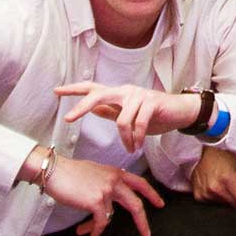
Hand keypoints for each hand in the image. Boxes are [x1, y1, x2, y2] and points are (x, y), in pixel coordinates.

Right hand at [41, 153, 164, 235]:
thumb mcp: (95, 173)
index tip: (159, 204)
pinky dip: (94, 229)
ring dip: (98, 227)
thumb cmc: (70, 174)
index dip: (151, 194)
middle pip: (135, 202)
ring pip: (111, 216)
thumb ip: (106, 183)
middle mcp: (114, 180)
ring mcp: (106, 189)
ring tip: (86, 231)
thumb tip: (109, 202)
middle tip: (147, 234)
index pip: (139, 182)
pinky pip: (101, 221)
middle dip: (142, 220)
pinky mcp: (96, 200)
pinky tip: (86, 232)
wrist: (55, 171)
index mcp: (115, 172)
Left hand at [56, 82, 203, 152]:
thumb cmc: (153, 114)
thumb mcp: (128, 115)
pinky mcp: (151, 102)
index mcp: (118, 94)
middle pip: (98, 96)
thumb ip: (110, 111)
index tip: (56, 91)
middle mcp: (126, 91)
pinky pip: (138, 124)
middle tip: (68, 118)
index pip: (92, 88)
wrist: (179, 112)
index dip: (74, 89)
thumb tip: (90, 109)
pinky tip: (138, 145)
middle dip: (81, 107)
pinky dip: (137, 138)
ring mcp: (138, 95)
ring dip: (125, 139)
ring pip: (121, 120)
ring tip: (131, 148)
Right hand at [191, 148, 235, 212]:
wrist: (199, 153)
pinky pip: (216, 204)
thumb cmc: (222, 156)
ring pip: (228, 205)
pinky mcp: (199, 198)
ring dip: (234, 198)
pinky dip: (222, 198)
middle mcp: (216, 189)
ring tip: (230, 183)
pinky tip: (219, 186)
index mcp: (228, 179)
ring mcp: (206, 194)